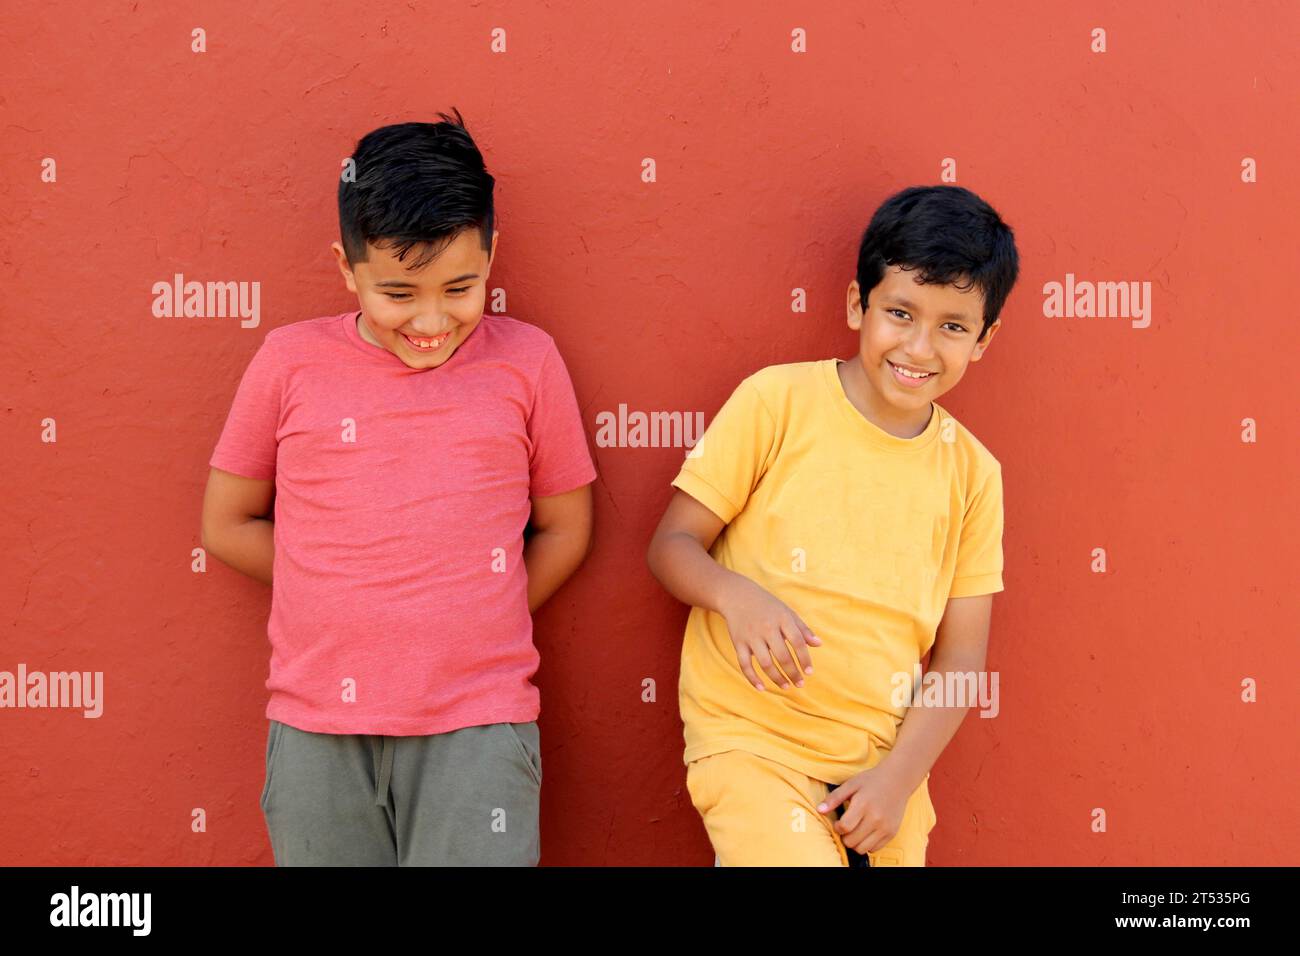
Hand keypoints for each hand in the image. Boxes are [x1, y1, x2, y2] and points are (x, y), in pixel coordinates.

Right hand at [717, 575, 820, 690]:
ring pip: (765, 663)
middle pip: (782, 656)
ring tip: (786, 686)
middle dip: (792, 673)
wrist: (737, 596)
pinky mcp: (738, 642)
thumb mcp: (787, 612)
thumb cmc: (767, 606)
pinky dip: (752, 678)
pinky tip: (762, 688)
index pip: (798, 642)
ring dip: (776, 678)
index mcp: (782, 619)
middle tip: (800, 683)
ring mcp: (751, 636)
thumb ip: (803, 629)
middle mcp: (767, 628)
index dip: (805, 659)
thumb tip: (819, 645)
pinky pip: (745, 664)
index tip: (809, 672)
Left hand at [817, 766, 910, 854]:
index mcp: (863, 805)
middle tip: (846, 826)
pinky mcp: (892, 833)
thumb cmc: (872, 781)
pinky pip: (874, 849)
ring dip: (855, 842)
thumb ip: (834, 798)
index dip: (837, 827)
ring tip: (855, 830)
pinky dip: (867, 844)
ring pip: (862, 849)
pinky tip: (866, 832)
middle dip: (844, 836)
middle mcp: (876, 818)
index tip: (838, 822)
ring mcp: (885, 827)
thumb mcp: (851, 784)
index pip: (844, 827)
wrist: (898, 780)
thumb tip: (820, 810)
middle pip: (852, 841)